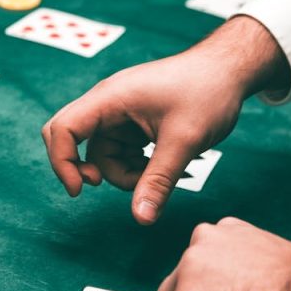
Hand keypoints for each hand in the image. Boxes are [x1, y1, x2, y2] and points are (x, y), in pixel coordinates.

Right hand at [41, 16, 289, 223]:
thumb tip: (141, 219)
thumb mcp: (183, 141)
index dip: (61, 162)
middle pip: (74, 142)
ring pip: (103, 154)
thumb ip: (158, 181)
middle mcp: (108, 103)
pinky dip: (138, 166)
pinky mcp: (133, 122)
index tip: (79, 190)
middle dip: (91, 170)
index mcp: (110, 98)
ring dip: (127, 173)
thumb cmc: (207, 92)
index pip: (63, 129)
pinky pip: (122, 152)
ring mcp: (120, 113)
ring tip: (167, 174)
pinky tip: (168, 166)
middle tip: (115, 185)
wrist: (229, 70)